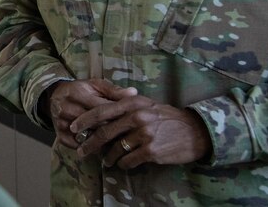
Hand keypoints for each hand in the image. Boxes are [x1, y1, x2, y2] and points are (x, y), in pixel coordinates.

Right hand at [44, 79, 136, 148]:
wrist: (55, 97)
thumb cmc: (81, 90)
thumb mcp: (95, 85)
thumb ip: (114, 90)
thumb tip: (134, 92)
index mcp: (77, 93)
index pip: (102, 109)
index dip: (119, 116)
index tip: (133, 122)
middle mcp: (67, 108)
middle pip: (96, 125)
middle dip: (113, 131)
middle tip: (130, 137)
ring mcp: (62, 123)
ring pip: (88, 137)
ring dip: (103, 142)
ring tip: (119, 146)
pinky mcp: (60, 134)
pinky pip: (78, 146)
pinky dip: (90, 149)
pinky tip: (102, 149)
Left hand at [71, 95, 210, 168]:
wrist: (195, 132)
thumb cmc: (168, 118)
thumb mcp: (147, 104)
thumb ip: (126, 105)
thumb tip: (101, 111)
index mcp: (132, 103)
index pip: (101, 111)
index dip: (84, 120)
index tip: (72, 128)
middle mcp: (137, 117)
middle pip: (104, 132)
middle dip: (89, 143)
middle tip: (81, 150)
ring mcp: (144, 134)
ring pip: (115, 149)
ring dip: (107, 157)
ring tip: (105, 161)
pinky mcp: (151, 151)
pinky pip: (129, 160)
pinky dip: (123, 164)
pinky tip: (123, 164)